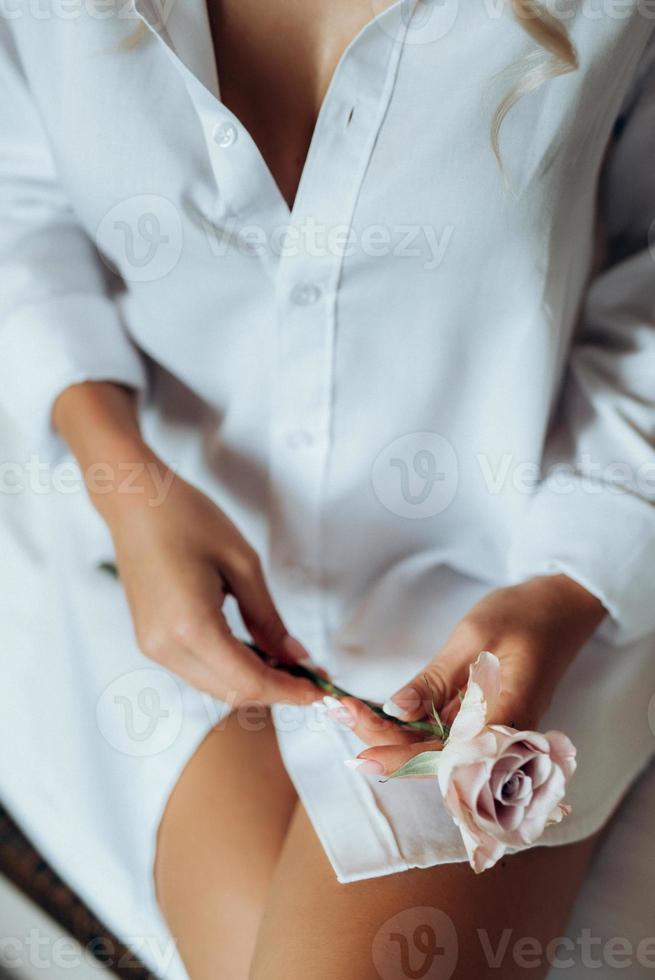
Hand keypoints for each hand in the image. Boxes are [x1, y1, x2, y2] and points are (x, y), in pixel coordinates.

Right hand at [100, 464, 321, 705]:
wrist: (135, 501)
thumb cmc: (188, 519)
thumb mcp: (243, 564)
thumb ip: (269, 618)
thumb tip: (296, 658)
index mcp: (190, 626)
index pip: (249, 681)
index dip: (288, 691)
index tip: (319, 690)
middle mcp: (166, 646)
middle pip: (231, 692)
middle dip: (274, 691)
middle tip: (309, 678)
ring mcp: (153, 646)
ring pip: (213, 686)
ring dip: (252, 682)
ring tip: (287, 665)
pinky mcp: (150, 640)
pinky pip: (197, 670)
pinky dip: (229, 669)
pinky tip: (254, 653)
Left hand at [338, 575, 606, 775]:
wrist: (564, 605)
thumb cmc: (525, 613)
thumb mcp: (473, 637)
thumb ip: (436, 679)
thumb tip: (396, 712)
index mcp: (508, 718)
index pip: (447, 758)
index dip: (401, 760)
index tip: (361, 753)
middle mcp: (504, 737)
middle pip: (437, 760)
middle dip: (386, 744)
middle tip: (341, 715)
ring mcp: (495, 731)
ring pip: (437, 751)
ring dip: (393, 737)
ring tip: (348, 713)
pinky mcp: (487, 721)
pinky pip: (446, 737)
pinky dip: (411, 728)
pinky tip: (378, 714)